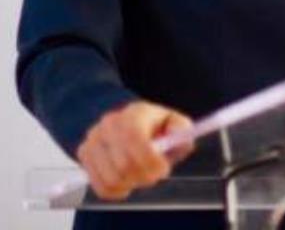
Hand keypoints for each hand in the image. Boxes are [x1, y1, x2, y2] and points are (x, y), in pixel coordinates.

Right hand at [76, 100, 193, 200]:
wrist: (131, 126)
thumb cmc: (157, 129)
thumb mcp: (176, 124)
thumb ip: (181, 129)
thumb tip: (176, 136)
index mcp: (134, 113)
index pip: (133, 138)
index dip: (149, 160)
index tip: (163, 169)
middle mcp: (109, 124)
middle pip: (123, 164)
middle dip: (145, 176)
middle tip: (155, 174)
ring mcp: (93, 140)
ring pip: (111, 179)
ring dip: (131, 184)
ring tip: (140, 176)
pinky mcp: (84, 156)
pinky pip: (100, 187)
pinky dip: (117, 191)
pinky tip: (127, 182)